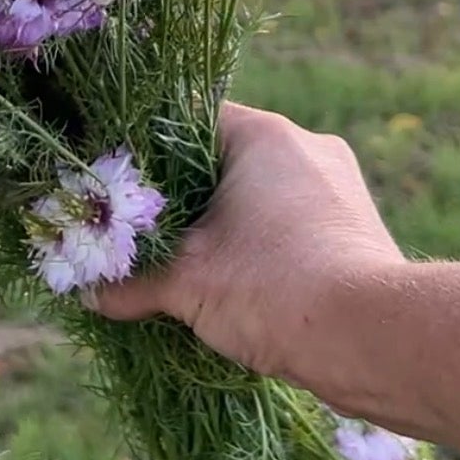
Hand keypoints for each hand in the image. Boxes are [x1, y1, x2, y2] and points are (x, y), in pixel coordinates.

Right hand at [90, 101, 404, 401]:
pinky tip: (243, 285)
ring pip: (264, 194)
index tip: (121, 187)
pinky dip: (266, 246)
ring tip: (194, 266)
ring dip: (230, 226)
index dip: (147, 152)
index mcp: (263, 134)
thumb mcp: (186, 285)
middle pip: (226, 159)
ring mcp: (341, 185)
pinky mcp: (359, 227)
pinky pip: (295, 222)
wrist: (372, 339)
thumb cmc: (271, 289)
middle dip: (187, 199)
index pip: (187, 120)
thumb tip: (87, 294)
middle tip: (148, 233)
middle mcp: (307, 145)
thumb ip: (131, 283)